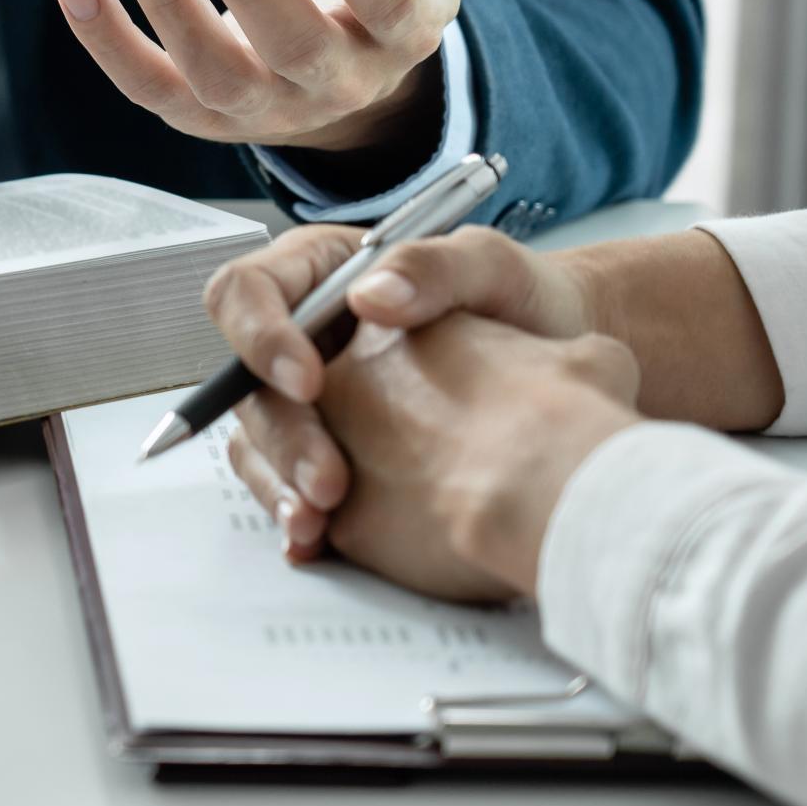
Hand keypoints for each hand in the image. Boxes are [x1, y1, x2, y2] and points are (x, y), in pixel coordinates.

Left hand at [55, 0, 507, 156]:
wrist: (353, 65)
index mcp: (405, 31)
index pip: (388, 7)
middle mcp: (338, 81)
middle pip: (294, 48)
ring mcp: (266, 106)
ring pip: (215, 73)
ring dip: (167, 3)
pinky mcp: (202, 112)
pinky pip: (150, 88)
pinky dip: (108, 42)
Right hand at [202, 222, 597, 560]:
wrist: (561, 362)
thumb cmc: (523, 302)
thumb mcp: (493, 269)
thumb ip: (436, 266)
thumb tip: (368, 295)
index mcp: (318, 275)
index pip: (246, 292)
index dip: (260, 337)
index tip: (310, 381)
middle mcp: (300, 335)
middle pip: (246, 381)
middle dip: (282, 434)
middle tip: (327, 479)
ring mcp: (309, 397)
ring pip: (257, 438)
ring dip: (279, 482)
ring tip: (318, 521)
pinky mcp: (325, 448)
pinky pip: (283, 479)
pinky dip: (294, 510)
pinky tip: (316, 539)